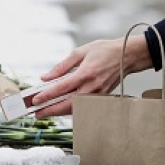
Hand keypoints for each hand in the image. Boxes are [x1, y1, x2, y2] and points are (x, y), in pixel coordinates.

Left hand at [31, 34, 152, 118]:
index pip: (62, 87)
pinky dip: (71, 109)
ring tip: (46, 112)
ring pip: (75, 107)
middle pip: (67, 103)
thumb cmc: (106, 51)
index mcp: (86, 73)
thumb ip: (62, 66)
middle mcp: (92, 86)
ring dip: (59, 112)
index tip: (36, 100)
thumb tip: (47, 76)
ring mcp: (98, 93)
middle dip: (51, 110)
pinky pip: (83, 106)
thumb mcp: (81, 51)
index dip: (47, 95)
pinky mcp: (101, 96)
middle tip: (37, 113)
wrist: (128, 55)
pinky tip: (61, 108)